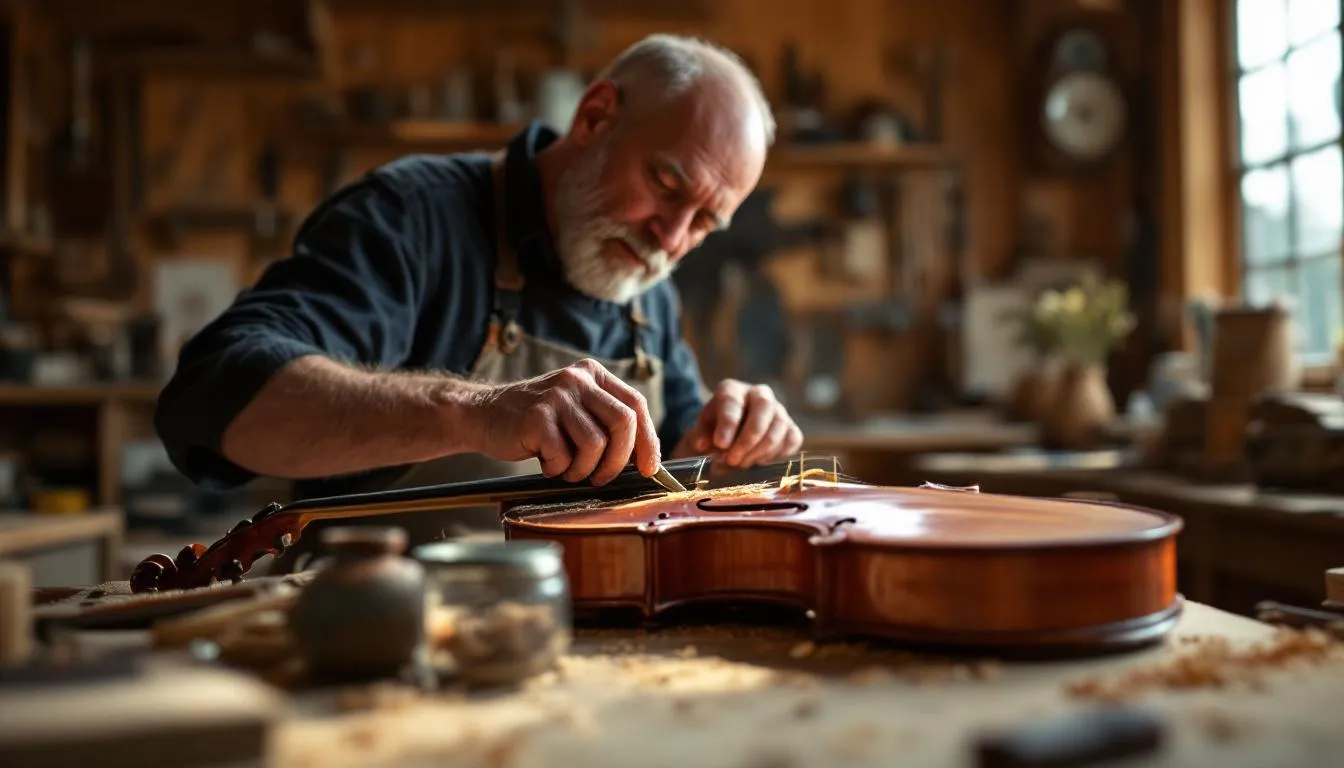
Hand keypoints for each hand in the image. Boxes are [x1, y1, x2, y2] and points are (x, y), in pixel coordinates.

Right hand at [471, 359, 659, 484]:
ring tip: (567, 469)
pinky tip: (546, 463)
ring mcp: (557, 396)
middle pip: (623, 423)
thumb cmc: (536, 422)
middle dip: (619, 460)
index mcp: (594, 375)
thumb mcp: (576, 410)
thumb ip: (606, 422)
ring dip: (584, 469)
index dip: (648, 440)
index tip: (649, 468)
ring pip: (595, 444)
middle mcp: (578, 379)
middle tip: (602, 478)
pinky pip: (564, 455)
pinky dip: (558, 469)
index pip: (636, 405)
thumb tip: (646, 459)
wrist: (484, 415)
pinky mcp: (537, 416)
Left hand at [675, 380, 802, 467]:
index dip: (728, 423)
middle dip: (749, 438)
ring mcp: (778, 410)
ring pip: (779, 426)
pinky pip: (792, 440)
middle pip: (763, 407)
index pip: (732, 401)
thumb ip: (701, 437)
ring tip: (742, 464)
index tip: (721, 444)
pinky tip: (759, 462)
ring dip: (760, 450)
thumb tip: (703, 445)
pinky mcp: (791, 428)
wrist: (729, 440)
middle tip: (733, 460)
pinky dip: (777, 454)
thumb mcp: (701, 433)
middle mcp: (759, 394)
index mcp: (732, 390)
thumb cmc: (713, 433)